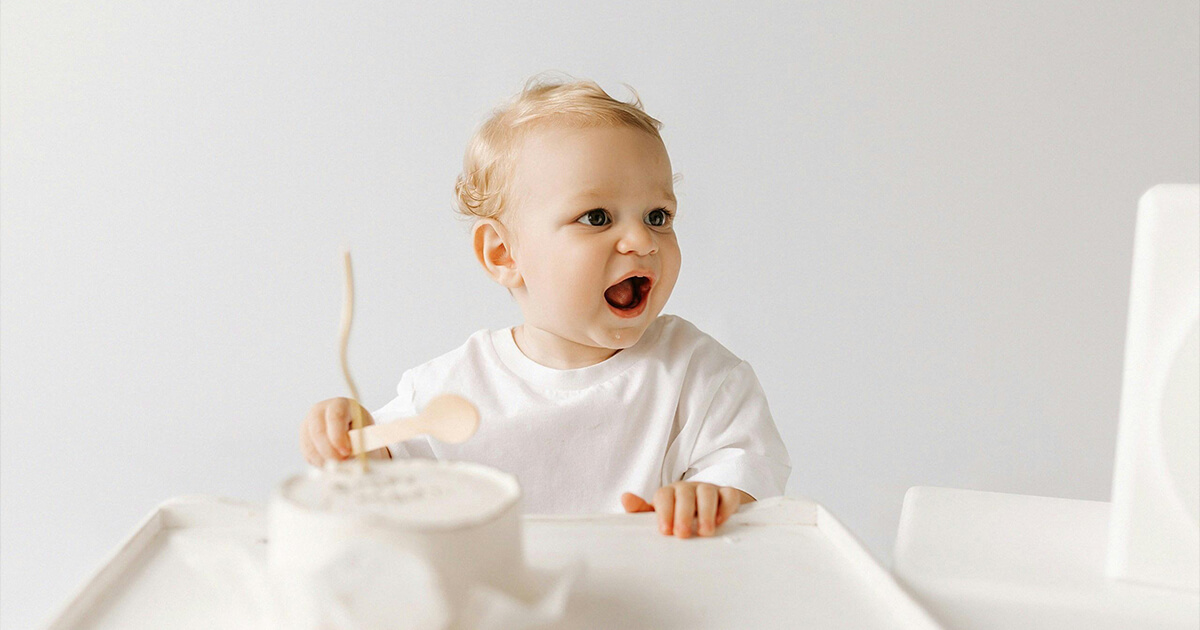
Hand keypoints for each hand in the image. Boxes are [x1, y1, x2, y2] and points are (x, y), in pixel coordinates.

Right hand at [299, 397, 388, 465]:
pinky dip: (319, 462)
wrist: (355, 434)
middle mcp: (320, 410)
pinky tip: (332, 463)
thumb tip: (353, 455)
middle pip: (318, 431)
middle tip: (342, 463)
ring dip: (325, 459)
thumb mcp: (366, 434)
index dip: (339, 436)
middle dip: (330, 451)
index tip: (346, 452)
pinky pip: (308, 453)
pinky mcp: (304, 437)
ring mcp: (309, 423)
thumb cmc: (363, 433)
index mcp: (340, 404)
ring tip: (341, 465)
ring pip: (310, 444)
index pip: (336, 417)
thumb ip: (360, 442)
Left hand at [621, 482, 752, 537]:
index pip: (663, 496)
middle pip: (685, 493)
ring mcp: (708, 490)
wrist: (705, 513)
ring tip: (705, 533)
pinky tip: (722, 521)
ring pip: (707, 492)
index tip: (665, 531)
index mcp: (668, 494)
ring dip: (706, 512)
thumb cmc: (676, 517)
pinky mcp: (726, 495)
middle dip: (683, 514)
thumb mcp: (658, 516)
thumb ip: (641, 511)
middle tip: (682, 534)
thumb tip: (625, 498)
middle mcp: (687, 489)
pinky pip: (729, 494)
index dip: (664, 512)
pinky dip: (726, 506)